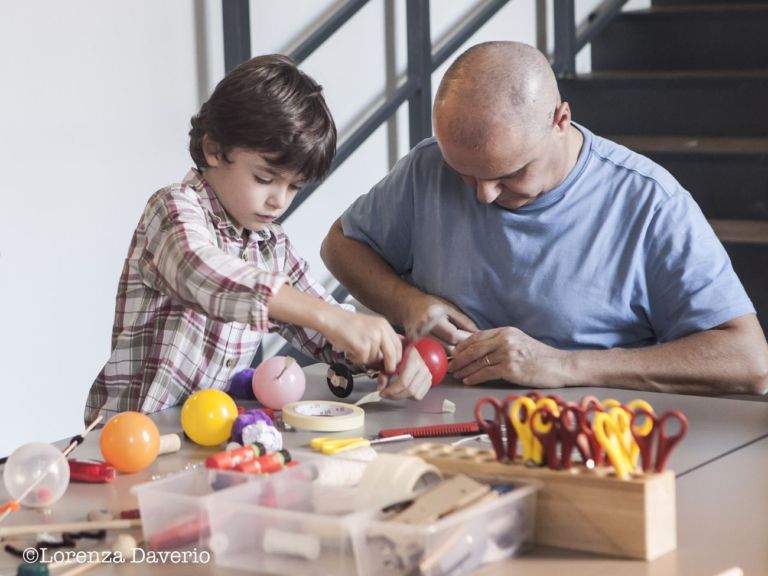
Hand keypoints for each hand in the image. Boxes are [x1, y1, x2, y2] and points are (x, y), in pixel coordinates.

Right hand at [321, 308, 401, 373]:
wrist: (331, 319)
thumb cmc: (346, 324)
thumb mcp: (370, 327)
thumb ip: (382, 339)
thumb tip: (391, 355)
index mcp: (384, 325)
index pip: (398, 345)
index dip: (397, 358)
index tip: (393, 365)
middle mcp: (381, 330)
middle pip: (392, 355)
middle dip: (389, 366)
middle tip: (384, 371)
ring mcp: (373, 338)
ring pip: (375, 359)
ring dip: (365, 359)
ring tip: (355, 348)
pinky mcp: (363, 346)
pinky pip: (363, 360)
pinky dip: (355, 359)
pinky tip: (350, 349)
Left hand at [377, 342, 431, 399]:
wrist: (412, 350)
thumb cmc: (400, 354)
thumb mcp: (389, 360)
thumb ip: (384, 374)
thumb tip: (380, 388)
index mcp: (414, 361)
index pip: (404, 382)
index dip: (391, 390)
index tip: (382, 392)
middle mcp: (423, 369)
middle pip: (410, 390)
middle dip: (395, 395)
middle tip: (386, 394)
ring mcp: (428, 376)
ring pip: (415, 395)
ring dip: (402, 397)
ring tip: (394, 393)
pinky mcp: (429, 381)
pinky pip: (420, 396)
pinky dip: (410, 396)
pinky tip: (402, 391)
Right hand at [402, 295, 476, 349]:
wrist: (407, 306)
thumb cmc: (431, 305)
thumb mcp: (448, 308)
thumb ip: (464, 321)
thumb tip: (478, 334)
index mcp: (433, 317)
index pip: (453, 335)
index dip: (466, 340)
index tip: (475, 341)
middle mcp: (423, 329)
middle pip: (447, 348)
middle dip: (461, 350)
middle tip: (470, 349)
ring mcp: (416, 339)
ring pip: (440, 355)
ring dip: (452, 355)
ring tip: (461, 352)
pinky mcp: (413, 346)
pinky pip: (431, 356)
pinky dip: (441, 357)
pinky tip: (448, 354)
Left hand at [449, 327, 570, 386]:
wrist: (560, 366)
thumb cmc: (540, 356)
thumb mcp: (519, 342)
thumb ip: (501, 343)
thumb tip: (480, 350)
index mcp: (506, 331)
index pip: (477, 336)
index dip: (462, 345)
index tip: (453, 353)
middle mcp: (505, 340)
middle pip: (473, 348)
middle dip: (458, 358)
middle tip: (449, 365)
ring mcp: (507, 353)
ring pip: (477, 361)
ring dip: (464, 369)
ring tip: (456, 375)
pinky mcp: (510, 368)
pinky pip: (485, 373)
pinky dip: (474, 377)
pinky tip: (468, 381)